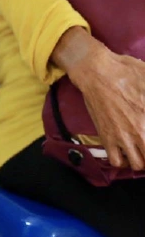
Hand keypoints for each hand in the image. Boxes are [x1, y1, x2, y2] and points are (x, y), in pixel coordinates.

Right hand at [67, 43, 144, 170]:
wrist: (96, 71)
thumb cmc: (126, 72)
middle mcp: (140, 132)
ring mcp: (122, 137)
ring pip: (138, 165)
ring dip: (141, 160)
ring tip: (141, 151)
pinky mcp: (106, 137)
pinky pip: (116, 161)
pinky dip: (123, 161)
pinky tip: (125, 152)